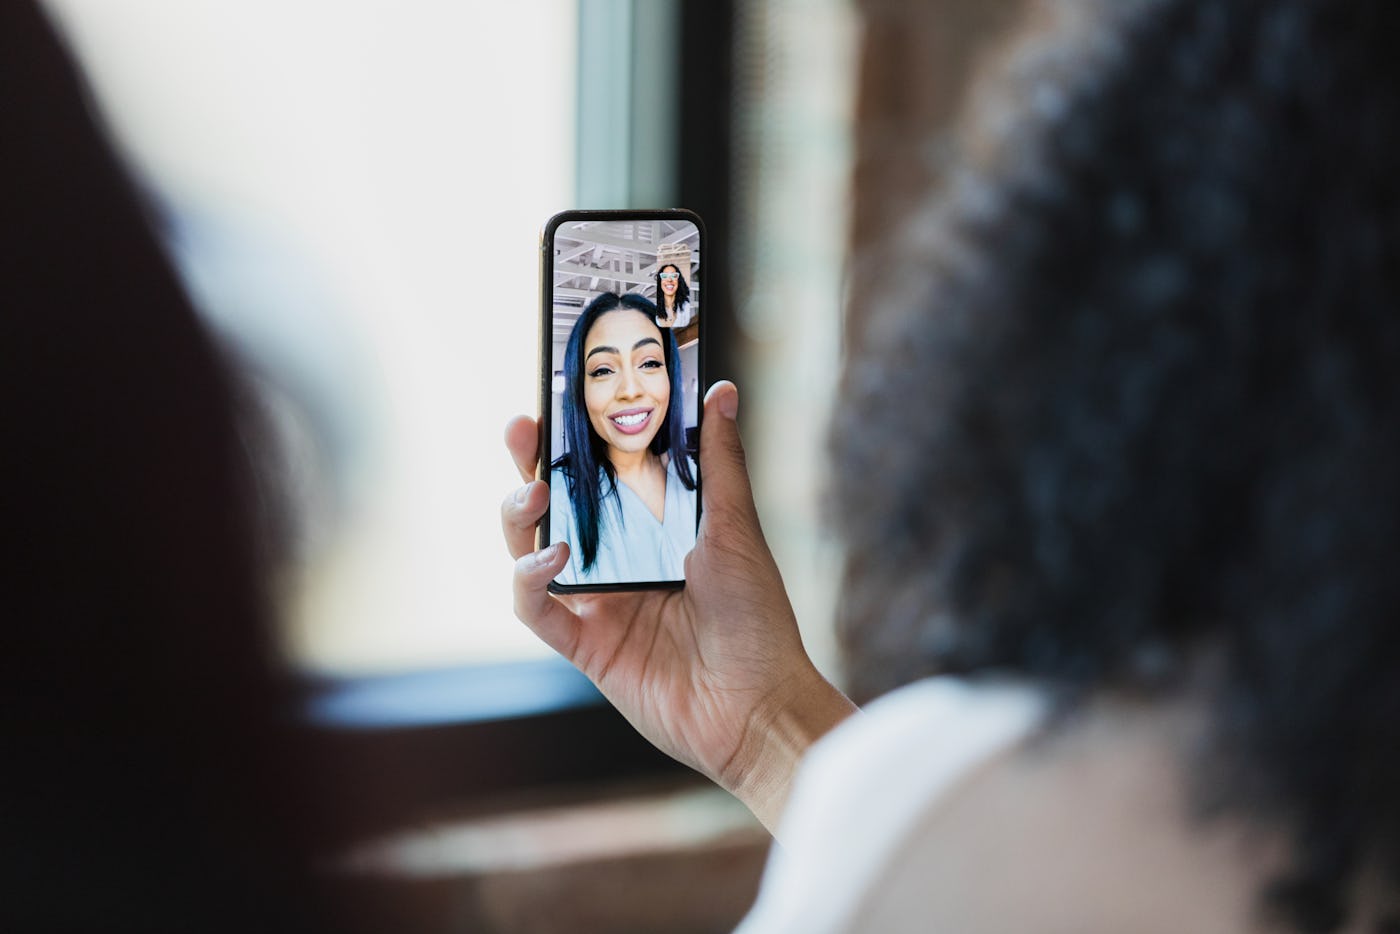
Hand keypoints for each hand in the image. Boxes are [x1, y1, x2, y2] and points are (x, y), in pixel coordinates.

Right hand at [501, 381, 856, 831]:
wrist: (759, 706)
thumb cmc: (758, 619)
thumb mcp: (736, 529)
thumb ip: (720, 461)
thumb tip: (720, 391)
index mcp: (651, 528)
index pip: (598, 473)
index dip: (569, 439)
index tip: (554, 399)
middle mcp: (617, 561)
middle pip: (553, 505)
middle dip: (528, 465)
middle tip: (523, 431)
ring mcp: (596, 603)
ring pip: (529, 550)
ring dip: (521, 516)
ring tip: (539, 495)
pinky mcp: (585, 646)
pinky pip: (537, 609)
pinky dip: (530, 580)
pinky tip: (552, 559)